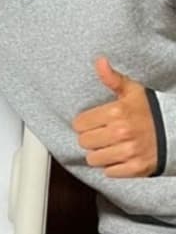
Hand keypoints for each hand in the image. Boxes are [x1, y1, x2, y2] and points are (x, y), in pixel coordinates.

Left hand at [71, 57, 158, 178]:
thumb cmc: (152, 109)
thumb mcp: (133, 90)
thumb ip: (113, 78)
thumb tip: (99, 61)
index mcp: (117, 112)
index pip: (79, 124)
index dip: (84, 123)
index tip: (92, 123)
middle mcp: (121, 133)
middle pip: (84, 142)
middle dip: (91, 138)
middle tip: (102, 134)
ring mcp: (129, 152)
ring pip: (94, 159)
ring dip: (100, 154)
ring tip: (111, 145)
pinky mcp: (136, 168)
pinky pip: (110, 172)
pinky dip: (113, 167)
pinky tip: (121, 156)